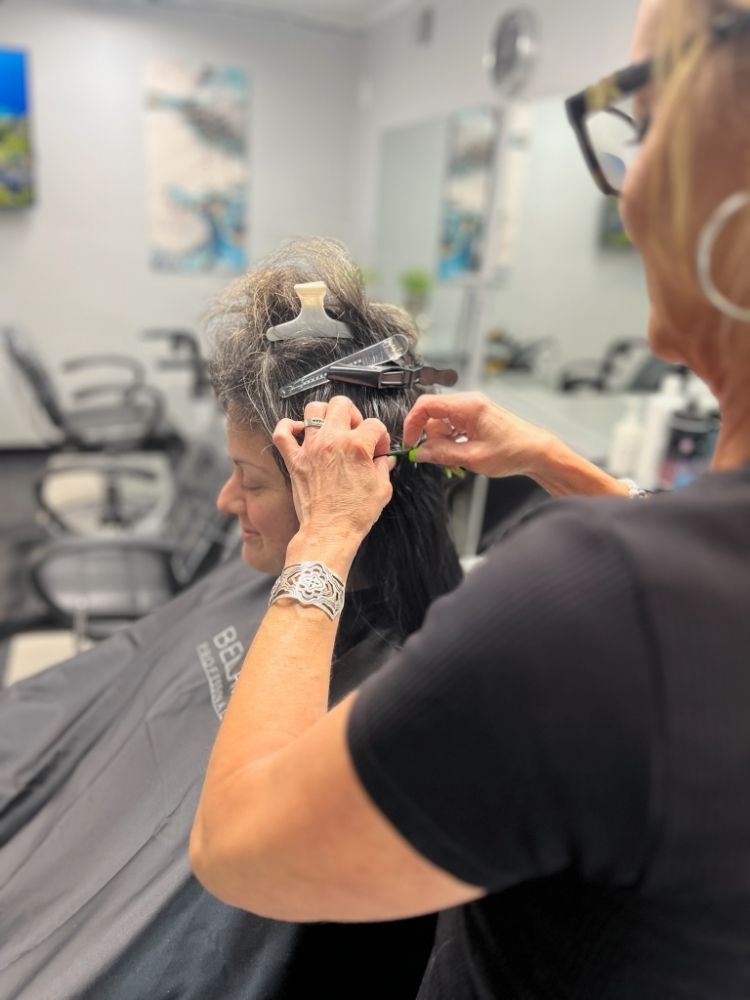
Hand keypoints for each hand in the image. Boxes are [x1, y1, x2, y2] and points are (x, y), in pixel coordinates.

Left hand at [273, 397, 393, 564]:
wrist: (330, 531)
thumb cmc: (354, 514)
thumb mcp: (382, 489)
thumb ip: (383, 468)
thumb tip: (383, 460)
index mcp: (356, 446)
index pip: (375, 425)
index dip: (381, 437)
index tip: (379, 451)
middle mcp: (332, 441)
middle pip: (342, 404)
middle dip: (354, 415)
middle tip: (356, 432)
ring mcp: (310, 448)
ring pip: (313, 409)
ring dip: (324, 414)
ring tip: (331, 427)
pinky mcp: (294, 460)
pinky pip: (282, 433)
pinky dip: (287, 428)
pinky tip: (298, 432)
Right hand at [402, 392, 556, 479]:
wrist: (537, 452)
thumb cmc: (514, 450)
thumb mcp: (473, 457)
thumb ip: (442, 454)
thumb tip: (420, 453)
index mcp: (468, 405)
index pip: (427, 405)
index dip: (412, 423)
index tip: (409, 441)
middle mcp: (469, 403)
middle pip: (433, 416)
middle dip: (430, 438)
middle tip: (436, 457)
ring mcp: (472, 411)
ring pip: (442, 424)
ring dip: (442, 443)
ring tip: (457, 458)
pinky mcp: (475, 420)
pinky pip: (453, 428)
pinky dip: (451, 442)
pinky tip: (461, 454)